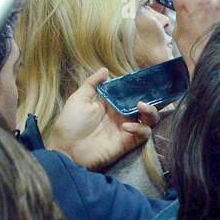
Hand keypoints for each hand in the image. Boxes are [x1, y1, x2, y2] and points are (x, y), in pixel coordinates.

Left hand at [43, 67, 159, 171]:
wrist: (66, 149)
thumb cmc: (69, 124)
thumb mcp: (78, 99)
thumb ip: (92, 83)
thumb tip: (105, 70)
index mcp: (112, 104)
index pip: (132, 93)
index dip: (140, 87)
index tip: (145, 79)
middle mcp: (122, 115)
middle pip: (145, 105)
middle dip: (152, 99)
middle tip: (149, 94)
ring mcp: (126, 128)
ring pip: (150, 119)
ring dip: (151, 112)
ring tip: (141, 107)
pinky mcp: (128, 142)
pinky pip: (143, 134)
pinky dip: (139, 128)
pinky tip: (126, 126)